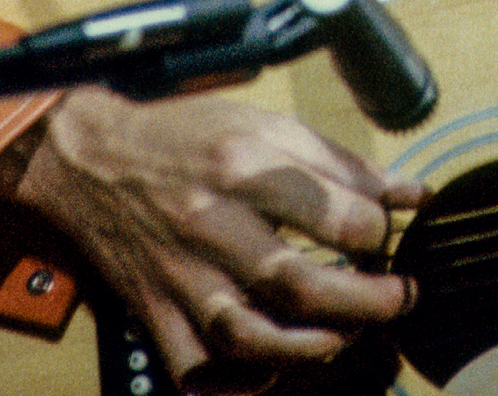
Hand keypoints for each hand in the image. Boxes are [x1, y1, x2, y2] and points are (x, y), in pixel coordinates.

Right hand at [9, 87, 423, 391]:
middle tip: (396, 297)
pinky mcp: (155, 311)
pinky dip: (239, 378)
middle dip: (366, 302)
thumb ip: (342, 164)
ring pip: (249, 336)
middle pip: (298, 285)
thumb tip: (413, 196)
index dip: (381, 231)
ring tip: (341, 332)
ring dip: (311, 347)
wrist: (84, 158)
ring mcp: (179, 276)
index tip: (386, 234)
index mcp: (241, 166)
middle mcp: (209, 224)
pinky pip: (197, 366)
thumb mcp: (263, 126)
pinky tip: (271, 362)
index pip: (338, 216)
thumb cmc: (182, 139)